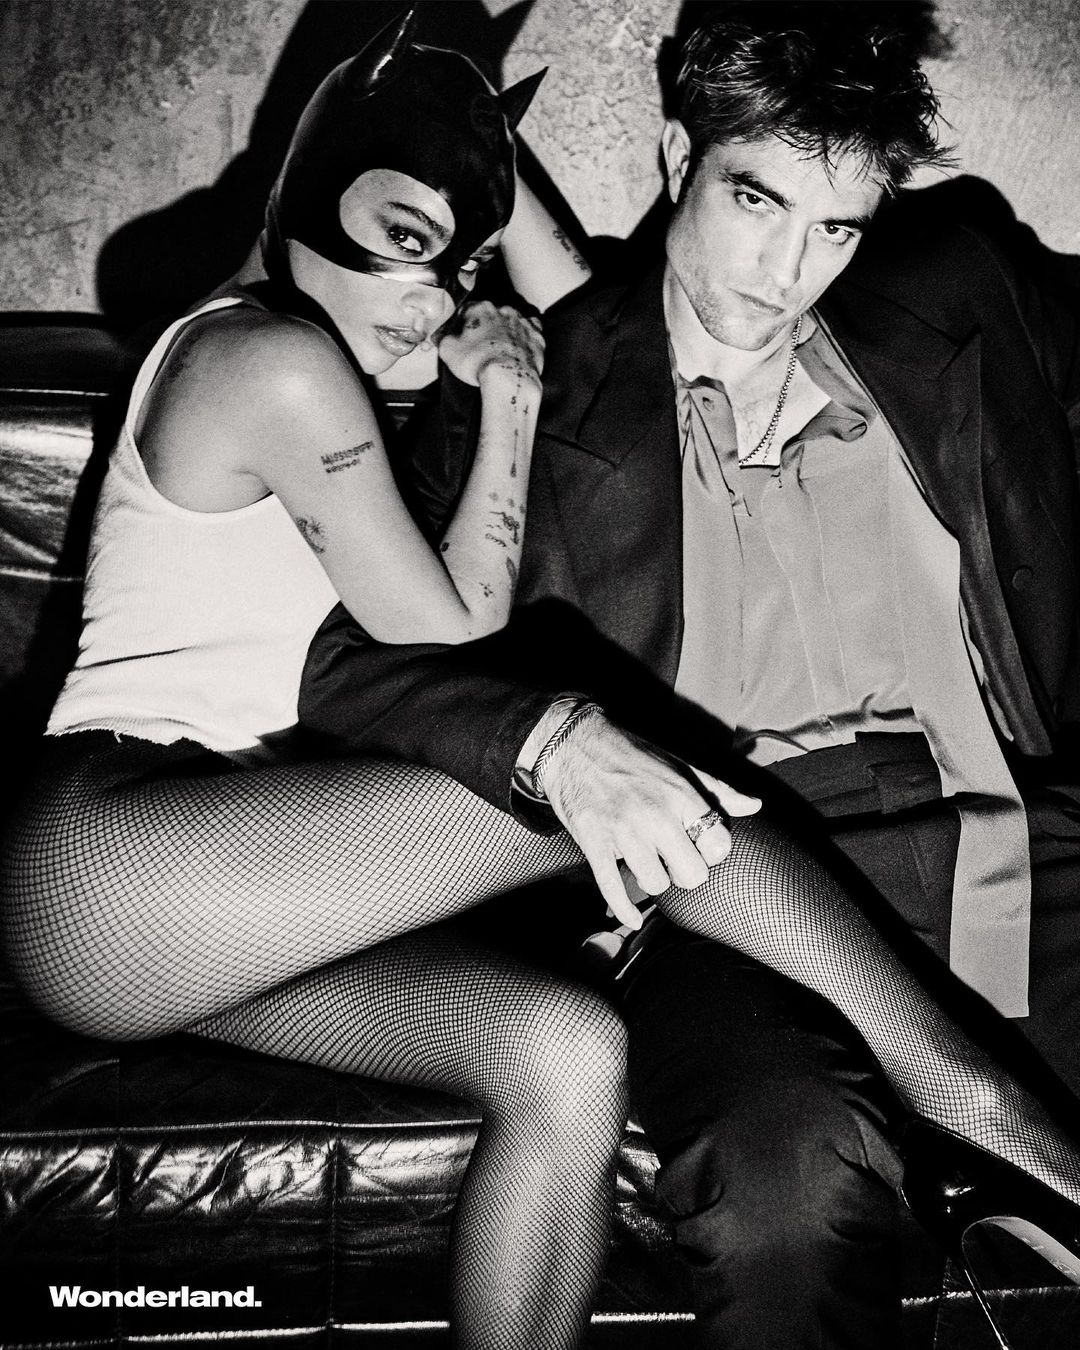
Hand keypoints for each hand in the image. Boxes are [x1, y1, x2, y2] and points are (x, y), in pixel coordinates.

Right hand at [438, 301, 543, 390]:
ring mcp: (522, 322)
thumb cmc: (477, 363)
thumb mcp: (448, 351)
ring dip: (504, 331)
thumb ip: (443, 338)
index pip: (467, 310)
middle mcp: (503, 310)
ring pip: (511, 321)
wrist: (508, 379)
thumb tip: (441, 335)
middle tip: (478, 345)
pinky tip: (519, 346)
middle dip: (484, 326)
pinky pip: (531, 331)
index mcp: (480, 309)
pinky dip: (525, 336)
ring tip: (498, 349)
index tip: (459, 336)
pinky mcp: (536, 337)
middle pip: (490, 314)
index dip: (461, 324)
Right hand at [541, 713, 760, 929]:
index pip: (718, 846)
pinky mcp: (594, 844)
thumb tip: (754, 806)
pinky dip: (625, 910)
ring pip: (654, 884)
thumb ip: (718, 790)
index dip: (712, 852)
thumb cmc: (630, 754)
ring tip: (647, 862)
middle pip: (691, 875)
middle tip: (674, 860)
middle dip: (685, 872)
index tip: (700, 847)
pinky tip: (633, 918)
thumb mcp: (679, 765)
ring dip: (653, 879)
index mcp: (680, 795)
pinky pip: (613, 890)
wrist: (573, 745)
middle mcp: (654, 815)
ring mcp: (623, 832)